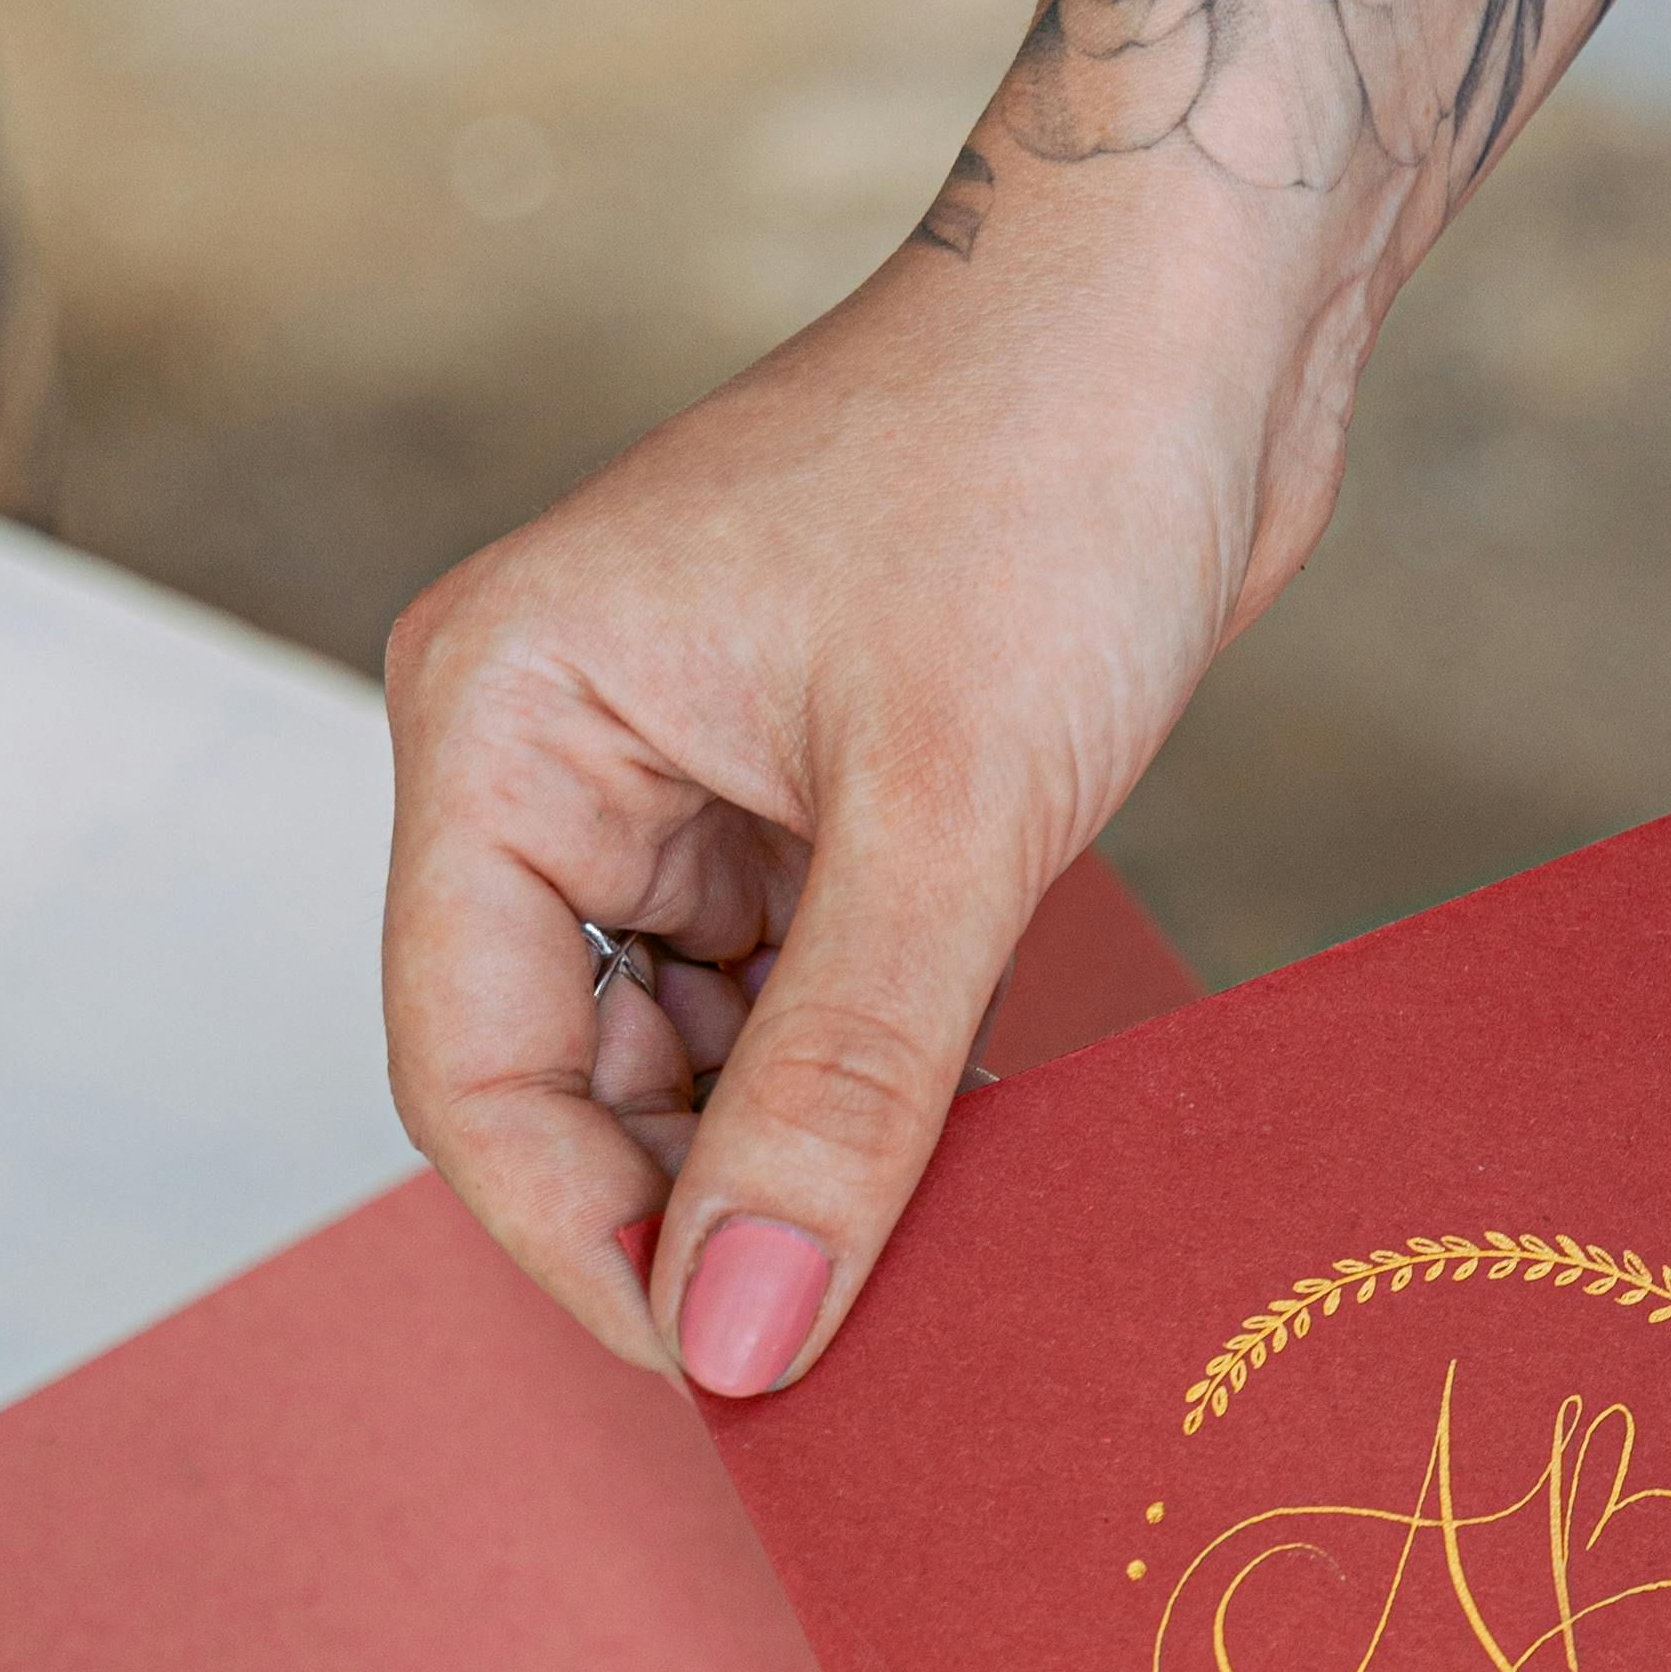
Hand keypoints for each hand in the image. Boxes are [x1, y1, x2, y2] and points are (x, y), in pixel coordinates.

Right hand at [380, 175, 1368, 1393]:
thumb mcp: (948, 818)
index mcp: (503, 721)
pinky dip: (873, 1102)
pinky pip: (802, 1013)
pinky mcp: (818, 804)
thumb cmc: (1047, 468)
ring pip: (697, 1066)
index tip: (730, 1376)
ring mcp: (690, 785)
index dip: (587, 1242)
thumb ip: (841, 1092)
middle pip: (573, 1085)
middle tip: (850, 1348)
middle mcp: (561, 755)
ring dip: (798, 1172)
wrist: (1200, 295)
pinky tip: (970, 1168)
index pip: (470, 1066)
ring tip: (931, 1262)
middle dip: (698, 1217)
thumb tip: (742, 1330)